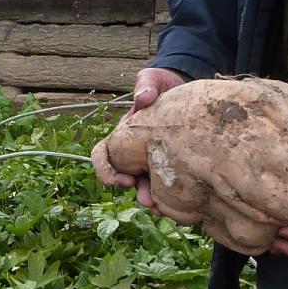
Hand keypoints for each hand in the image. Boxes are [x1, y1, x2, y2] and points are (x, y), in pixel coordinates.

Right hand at [97, 67, 189, 207]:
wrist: (183, 86)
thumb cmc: (162, 82)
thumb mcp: (153, 80)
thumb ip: (146, 85)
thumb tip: (143, 98)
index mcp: (124, 135)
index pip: (104, 155)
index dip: (105, 170)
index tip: (119, 181)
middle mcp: (135, 149)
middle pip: (126, 176)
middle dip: (135, 191)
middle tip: (147, 199)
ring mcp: (152, 157)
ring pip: (146, 184)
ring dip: (151, 198)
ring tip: (161, 208)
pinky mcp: (170, 161)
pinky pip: (166, 182)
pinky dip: (169, 194)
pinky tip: (179, 202)